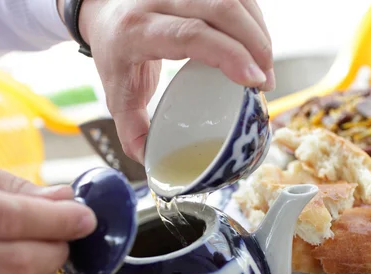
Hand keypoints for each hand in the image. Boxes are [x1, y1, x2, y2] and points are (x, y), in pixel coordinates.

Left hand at [78, 0, 274, 162]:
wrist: (105, 12)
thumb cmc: (115, 52)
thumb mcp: (118, 94)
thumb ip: (131, 130)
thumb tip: (152, 161)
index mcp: (138, 30)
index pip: (190, 34)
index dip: (229, 54)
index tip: (254, 81)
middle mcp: (158, 0)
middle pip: (221, 9)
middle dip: (255, 44)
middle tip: (266, 81)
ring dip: (258, 32)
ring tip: (265, 67)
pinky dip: (253, 19)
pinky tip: (257, 44)